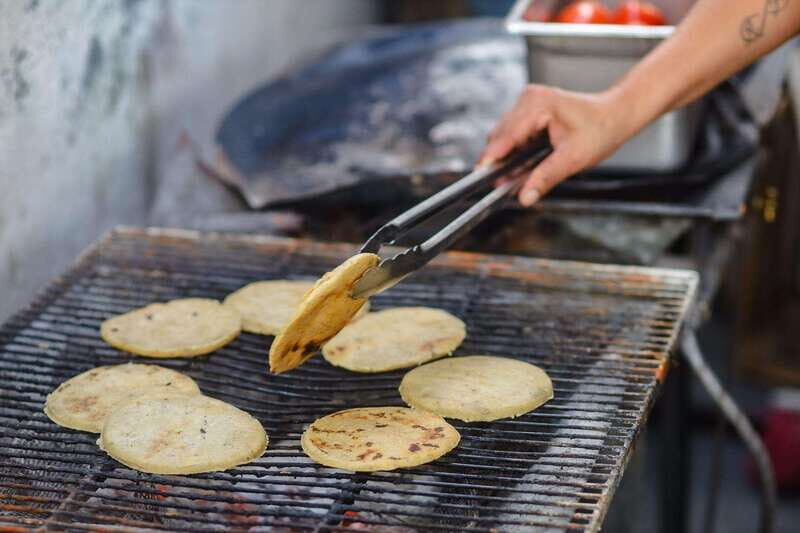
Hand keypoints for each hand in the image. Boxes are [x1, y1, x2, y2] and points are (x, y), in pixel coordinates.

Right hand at [478, 85, 634, 205]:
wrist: (615, 115)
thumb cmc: (600, 130)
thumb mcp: (573, 159)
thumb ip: (545, 178)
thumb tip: (525, 197)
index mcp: (538, 104)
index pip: (507, 135)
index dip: (492, 158)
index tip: (480, 176)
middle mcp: (528, 99)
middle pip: (500, 135)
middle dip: (500, 160)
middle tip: (502, 185)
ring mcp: (527, 102)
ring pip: (503, 134)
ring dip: (507, 155)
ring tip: (515, 175)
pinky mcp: (528, 109)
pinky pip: (512, 132)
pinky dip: (514, 149)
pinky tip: (522, 162)